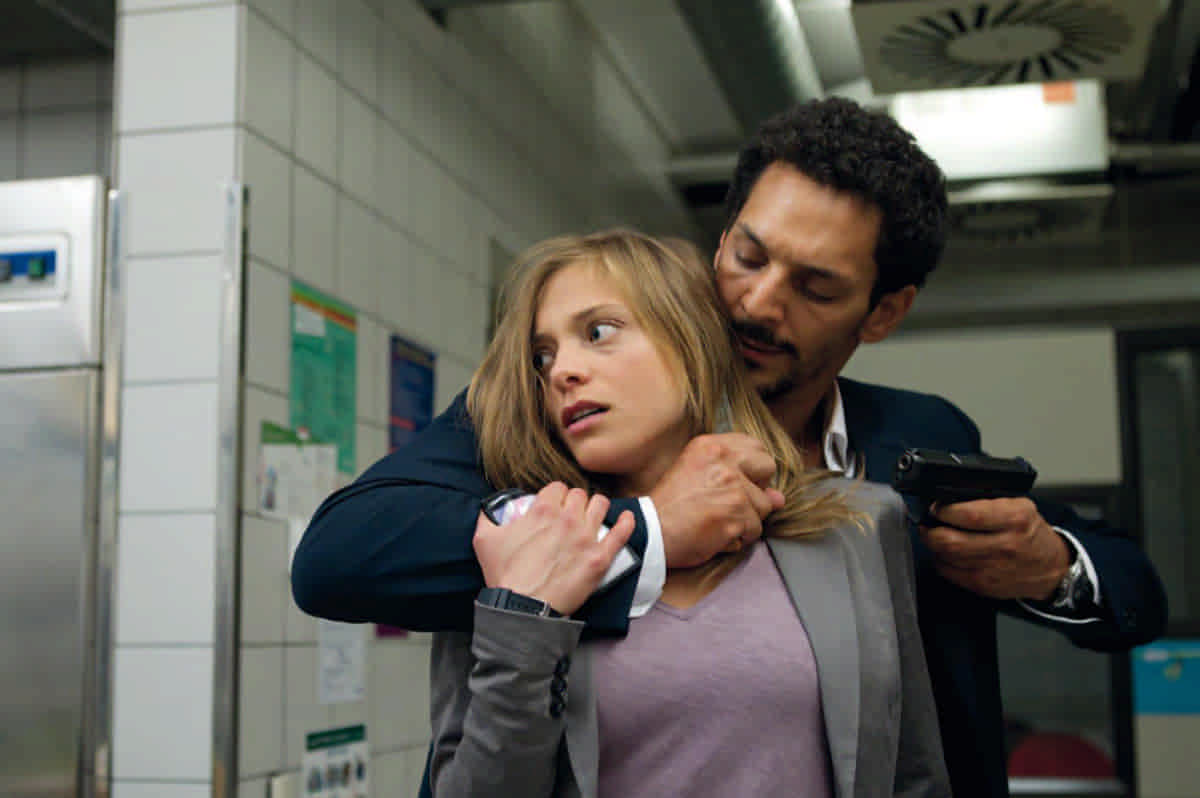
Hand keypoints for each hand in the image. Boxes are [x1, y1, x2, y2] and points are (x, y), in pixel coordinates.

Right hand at [472, 482, 634, 615]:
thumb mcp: (485, 539)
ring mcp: (586, 538)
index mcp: (541, 511)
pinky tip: (626, 518)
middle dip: (574, 502)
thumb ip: (487, 517)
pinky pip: (621, 533)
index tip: (554, 505)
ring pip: (600, 505)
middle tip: (570, 514)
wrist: (523, 609)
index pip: (557, 488)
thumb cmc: (505, 576)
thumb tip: (491, 508)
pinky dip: (626, 522)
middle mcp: (566, 519)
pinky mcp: (600, 558)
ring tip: (591, 516)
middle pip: (579, 495)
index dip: (555, 496)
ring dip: (595, 508)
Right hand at [650, 433, 785, 568]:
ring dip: (746, 519)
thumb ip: (738, 476)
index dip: (751, 467)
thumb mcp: (697, 476)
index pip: (754, 446)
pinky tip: (717, 534)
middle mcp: (723, 460)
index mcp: (710, 446)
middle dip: (757, 488)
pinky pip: (755, 530)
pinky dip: (739, 537)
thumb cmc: (670, 507)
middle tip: (731, 501)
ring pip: (764, 505)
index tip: (737, 480)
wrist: (650, 532)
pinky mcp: (736, 515)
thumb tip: (779, 497)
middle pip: (767, 467)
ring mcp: (733, 488)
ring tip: (717, 521)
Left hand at [921, 497, 1070, 600]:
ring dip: (932, 544)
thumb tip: (951, 497)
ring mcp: (993, 569)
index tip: (936, 507)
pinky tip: (945, 552)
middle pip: (950, 540)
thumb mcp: (1019, 506)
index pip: (969, 515)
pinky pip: (948, 572)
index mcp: (1015, 519)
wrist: (1051, 568)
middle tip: (927, 521)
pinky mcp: (983, 585)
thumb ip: (988, 500)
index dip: (944, 510)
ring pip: (945, 557)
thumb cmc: (1031, 533)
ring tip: (934, 534)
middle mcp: (1005, 545)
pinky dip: (940, 560)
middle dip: (930, 529)